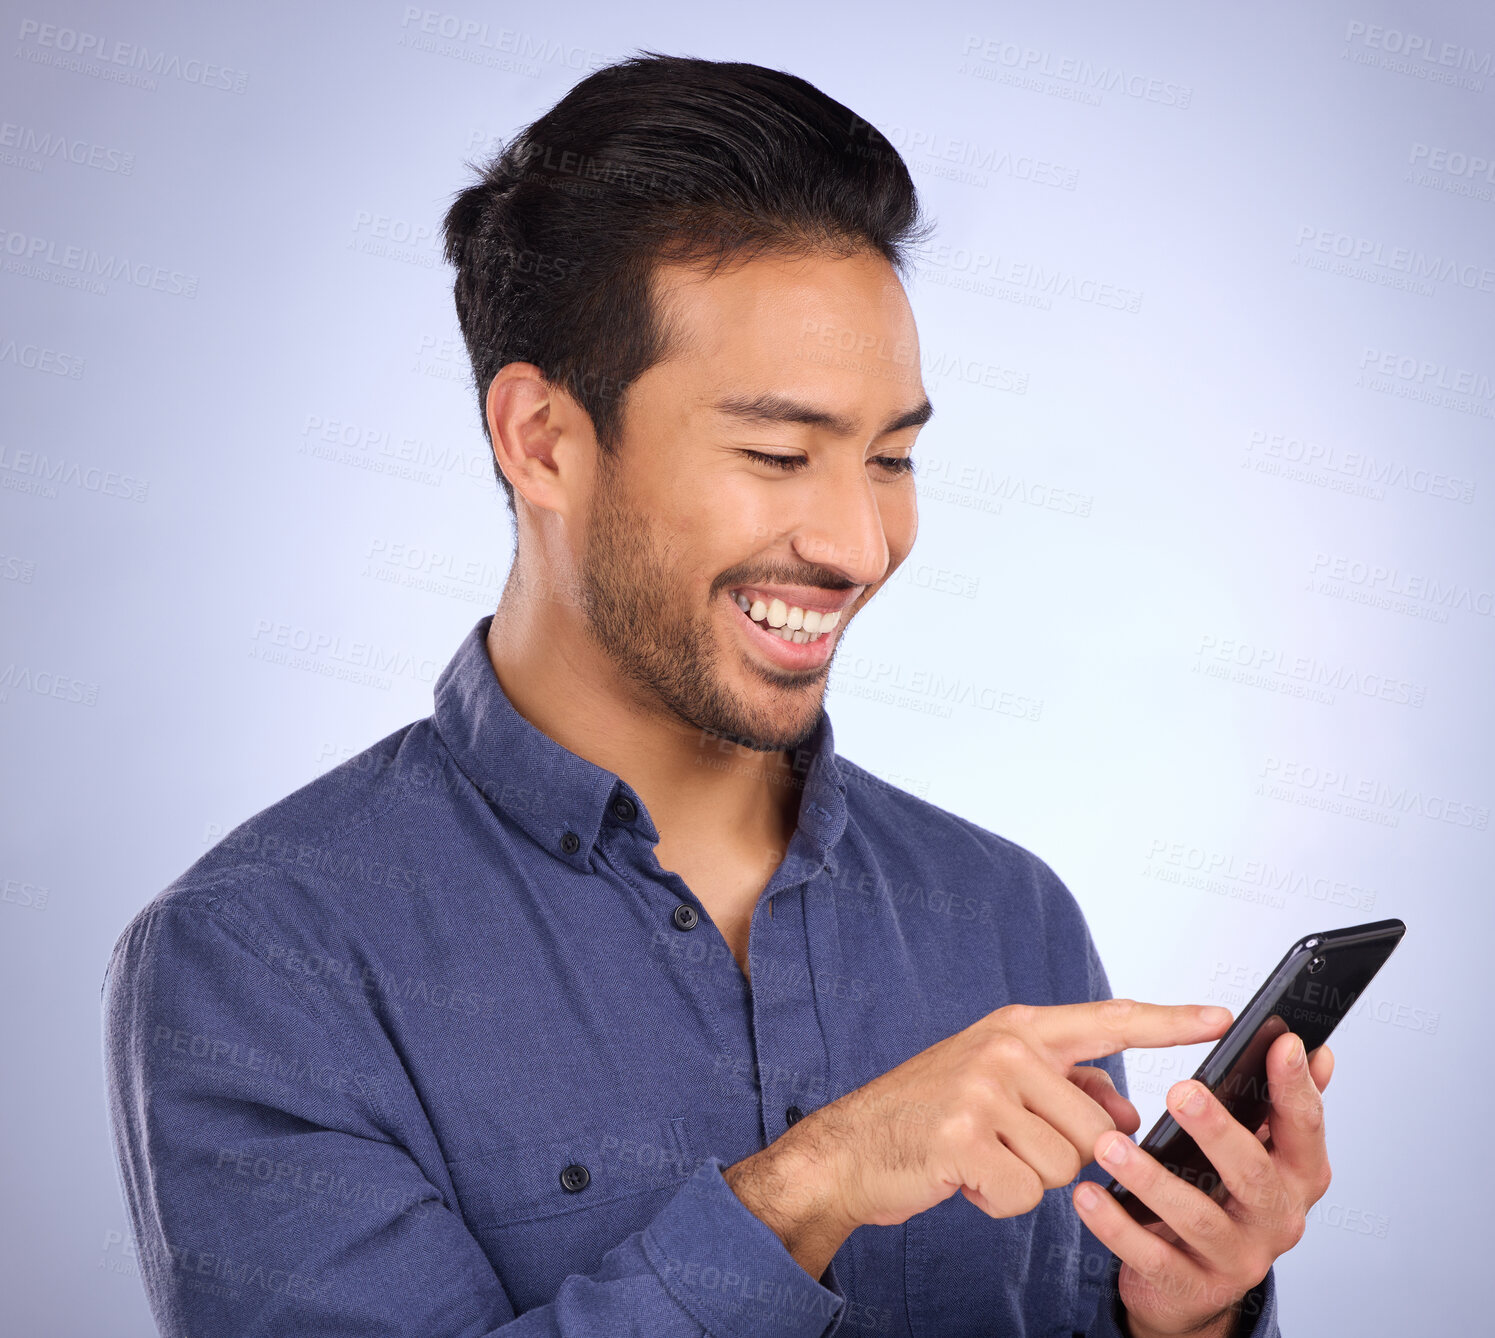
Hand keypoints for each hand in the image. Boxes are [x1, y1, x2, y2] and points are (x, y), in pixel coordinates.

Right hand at [791, 998, 1232, 1232]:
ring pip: (1066, 1166)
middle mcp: (1005, 1048)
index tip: (1223, 1018)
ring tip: (979, 1158)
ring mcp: (983, 1088)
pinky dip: (999, 1201)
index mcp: (1018, 1028)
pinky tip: (964, 1178)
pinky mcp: (963, 1135)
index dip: (1171, 1021)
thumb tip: (1126, 1114)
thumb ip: (1064, 1087)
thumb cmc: (928, 1116)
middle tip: (1003, 1145)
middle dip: (1061, 1157)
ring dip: (1027, 1180)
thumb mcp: (997, 1083)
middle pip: (1097, 1129)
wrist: (849, 1148)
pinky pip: (1027, 1193)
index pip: (1110, 1020)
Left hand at [1073, 1030, 1334, 1336]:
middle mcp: (1278, 1220)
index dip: (1296, 1086)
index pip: (1305, 1128)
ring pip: (1197, 1217)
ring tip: (1108, 1145)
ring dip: (1150, 1179)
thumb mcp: (1256, 1152)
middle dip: (1217, 1130)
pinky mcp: (1193, 1289)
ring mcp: (1238, 1259)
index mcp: (1297, 1178)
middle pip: (1253, 1173)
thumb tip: (1316, 1052)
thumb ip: (1281, 1106)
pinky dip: (1116, 1226)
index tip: (1280, 1042)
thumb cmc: (1221, 1198)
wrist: (1192, 1287)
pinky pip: (1152, 1257)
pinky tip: (1087, 1195)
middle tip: (1179, 1090)